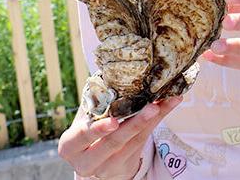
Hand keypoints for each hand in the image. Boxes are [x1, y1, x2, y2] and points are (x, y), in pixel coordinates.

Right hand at [58, 97, 180, 179]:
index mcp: (70, 145)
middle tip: (152, 108)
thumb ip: (96, 101)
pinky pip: (144, 140)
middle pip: (113, 142)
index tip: (114, 121)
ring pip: (134, 141)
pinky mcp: (126, 166)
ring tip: (166, 101)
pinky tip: (169, 105)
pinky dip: (157, 121)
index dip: (97, 130)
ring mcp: (107, 167)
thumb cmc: (89, 129)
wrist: (97, 158)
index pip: (83, 137)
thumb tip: (113, 71)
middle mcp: (87, 161)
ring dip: (153, 119)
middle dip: (134, 125)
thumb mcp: (86, 118)